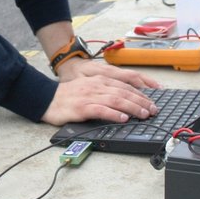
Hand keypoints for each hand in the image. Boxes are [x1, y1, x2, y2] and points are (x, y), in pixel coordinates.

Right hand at [40, 59, 161, 125]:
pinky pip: (101, 110)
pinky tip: (123, 118)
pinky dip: (114, 114)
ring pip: (116, 100)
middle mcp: (96, 86)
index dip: (140, 93)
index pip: (125, 85)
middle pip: (124, 92)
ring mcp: (89, 96)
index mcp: (99, 80)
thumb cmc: (68, 96)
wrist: (47, 99)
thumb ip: (104, 92)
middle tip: (153, 110)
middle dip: (141, 101)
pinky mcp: (82, 107)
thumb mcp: (88, 88)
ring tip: (144, 114)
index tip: (151, 102)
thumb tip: (124, 102)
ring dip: (132, 108)